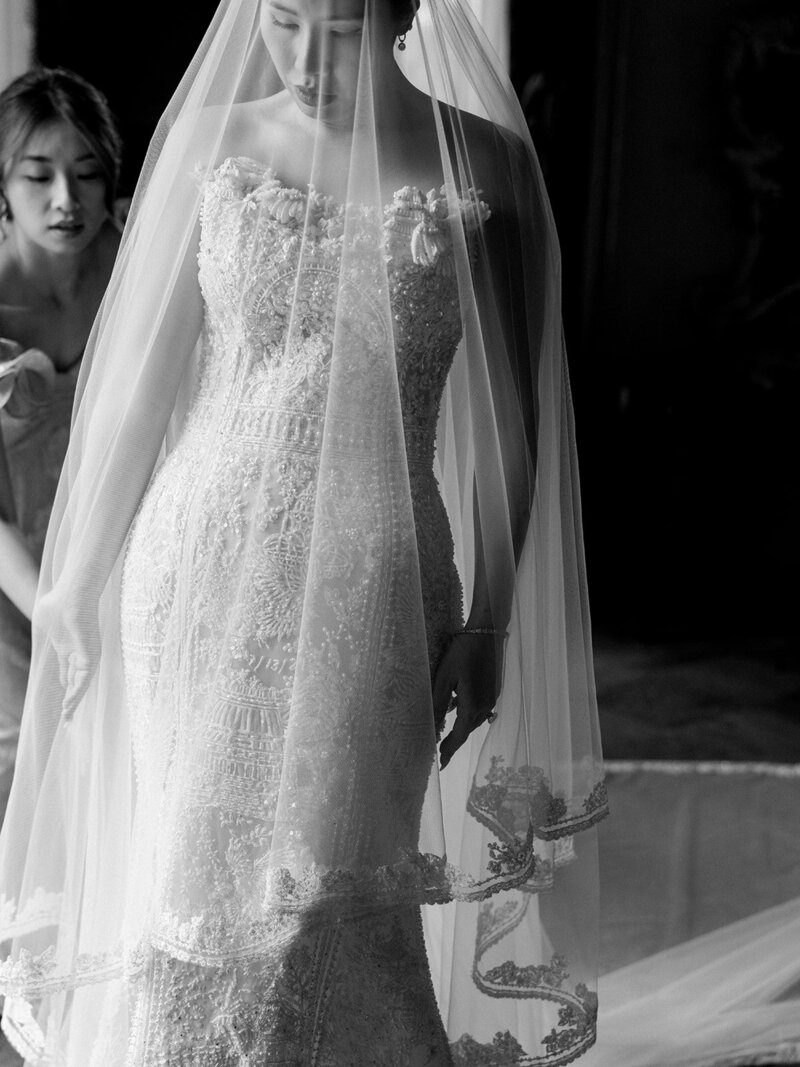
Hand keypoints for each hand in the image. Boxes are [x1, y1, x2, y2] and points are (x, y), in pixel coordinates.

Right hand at [33, 587, 100, 721]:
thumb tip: (43, 642)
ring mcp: (85, 654)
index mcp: (68, 647)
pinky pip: (83, 679)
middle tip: (67, 719)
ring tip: (68, 718)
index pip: (68, 673)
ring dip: (73, 702)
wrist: (72, 594)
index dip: (65, 688)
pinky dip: (76, 693)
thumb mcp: (45, 626)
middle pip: (76, 682)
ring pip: (80, 684)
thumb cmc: (58, 604)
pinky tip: (69, 705)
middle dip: (71, 701)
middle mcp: (79, 653)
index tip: (62, 705)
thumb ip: (46, 641)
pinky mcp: (90, 655)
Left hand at [433, 632, 503, 769]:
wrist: (487, 632)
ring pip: (475, 720)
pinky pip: (480, 709)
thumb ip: (438, 702)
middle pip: (468, 731)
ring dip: (462, 729)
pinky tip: (459, 708)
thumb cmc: (462, 652)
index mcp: (472, 705)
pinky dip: (469, 715)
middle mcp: (485, 706)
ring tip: (448, 735)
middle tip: (442, 753)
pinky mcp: (494, 689)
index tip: (441, 763)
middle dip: (455, 742)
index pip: (459, 735)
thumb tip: (431, 725)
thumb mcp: (444, 677)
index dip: (449, 749)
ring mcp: (492, 698)